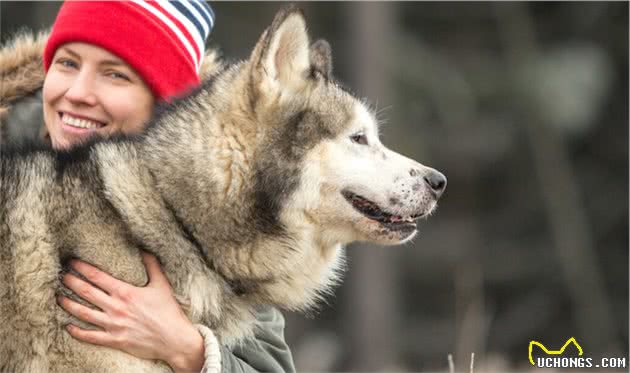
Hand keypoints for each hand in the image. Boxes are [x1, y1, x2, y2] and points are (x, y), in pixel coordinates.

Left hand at [57, 252, 205, 372]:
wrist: (174, 338)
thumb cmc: (168, 311)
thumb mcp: (162, 284)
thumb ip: (152, 265)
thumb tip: (144, 249)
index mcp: (126, 292)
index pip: (98, 277)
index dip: (82, 268)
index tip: (72, 262)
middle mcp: (116, 307)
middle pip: (86, 292)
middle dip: (71, 282)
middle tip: (61, 276)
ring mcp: (113, 325)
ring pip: (83, 313)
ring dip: (68, 304)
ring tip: (59, 297)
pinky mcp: (114, 340)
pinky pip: (90, 336)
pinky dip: (77, 332)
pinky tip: (68, 326)